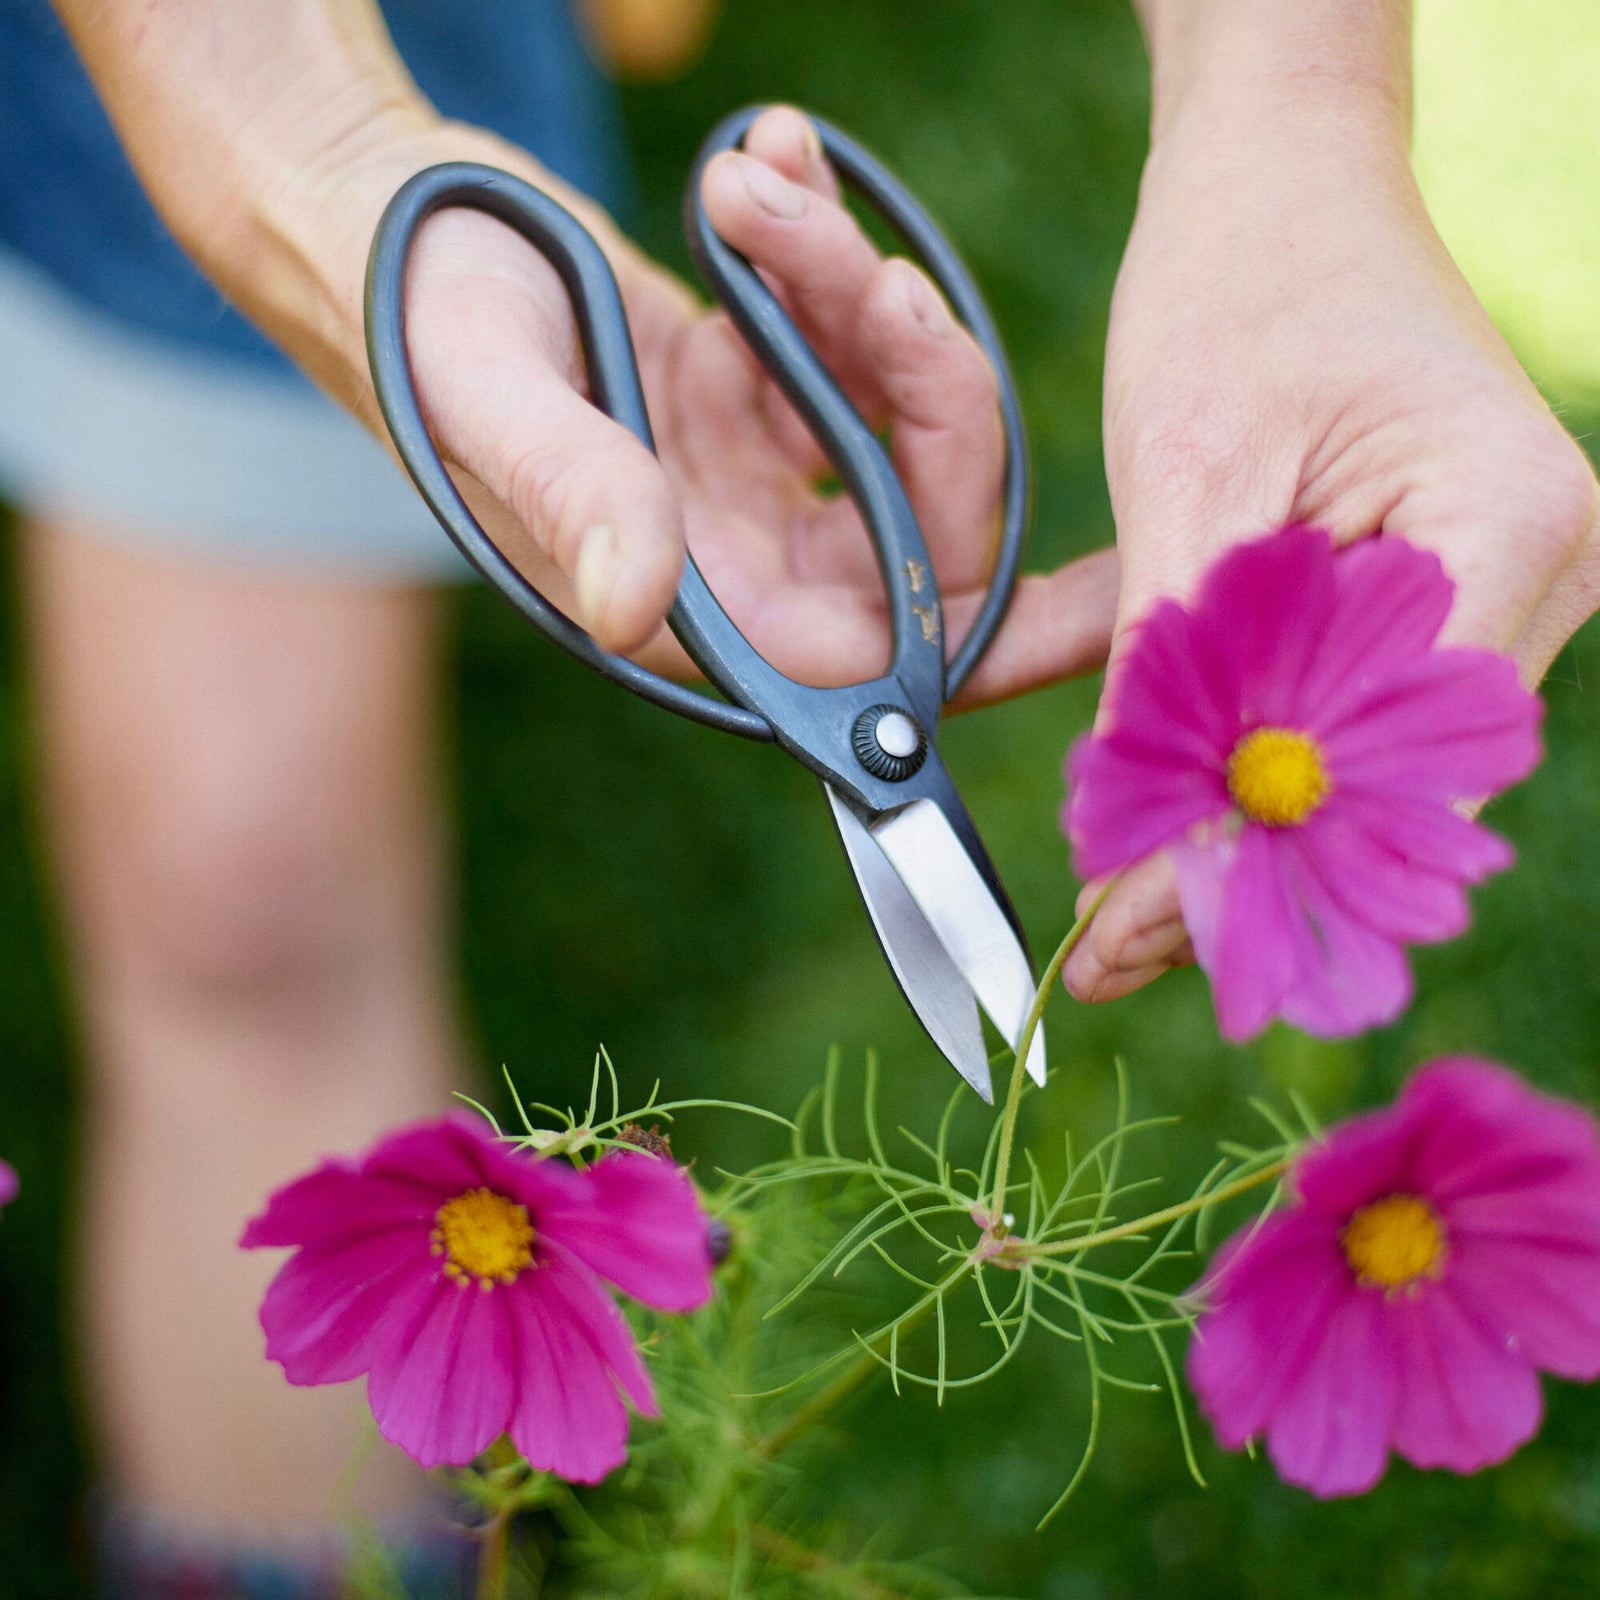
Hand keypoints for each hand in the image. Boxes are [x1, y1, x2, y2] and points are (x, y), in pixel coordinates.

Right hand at [398, 107, 1116, 703]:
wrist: (366, 215)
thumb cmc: (403, 307)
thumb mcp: (481, 392)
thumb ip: (570, 495)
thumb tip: (642, 610)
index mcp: (683, 598)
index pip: (869, 660)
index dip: (989, 644)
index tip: (1098, 601)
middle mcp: (730, 559)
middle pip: (916, 527)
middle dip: (929, 397)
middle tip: (878, 278)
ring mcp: (743, 478)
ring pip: (889, 420)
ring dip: (858, 294)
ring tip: (764, 185)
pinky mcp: (742, 399)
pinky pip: (840, 348)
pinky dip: (825, 257)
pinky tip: (769, 167)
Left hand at [1063, 92, 1599, 1003]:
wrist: (1277, 181)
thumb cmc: (1234, 285)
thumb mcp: (1180, 483)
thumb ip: (1174, 669)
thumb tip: (1142, 847)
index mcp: (1505, 526)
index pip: (1382, 761)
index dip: (1251, 860)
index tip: (1128, 938)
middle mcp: (1536, 573)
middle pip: (1387, 787)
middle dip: (1242, 873)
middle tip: (1109, 959)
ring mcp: (1499, 588)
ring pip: (1366, 765)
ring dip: (1241, 833)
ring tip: (1119, 918)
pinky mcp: (1437, 590)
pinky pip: (1349, 713)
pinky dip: (1253, 767)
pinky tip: (1164, 824)